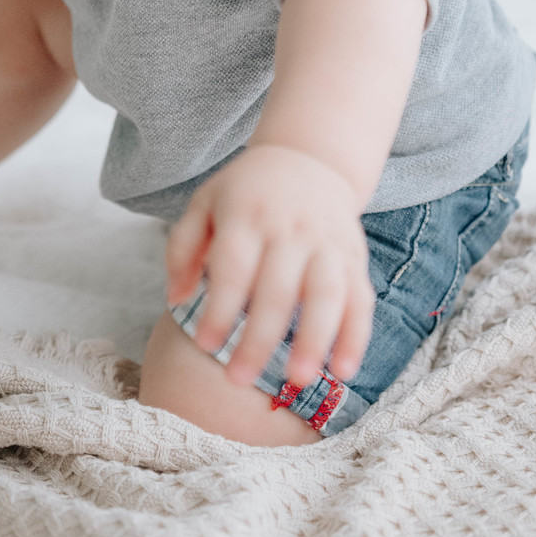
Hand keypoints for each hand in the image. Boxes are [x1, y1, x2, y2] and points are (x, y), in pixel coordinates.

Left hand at [165, 143, 374, 390]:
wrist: (308, 157)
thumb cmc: (245, 191)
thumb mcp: (204, 203)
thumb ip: (183, 248)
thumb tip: (175, 299)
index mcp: (247, 215)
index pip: (233, 267)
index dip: (218, 309)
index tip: (205, 345)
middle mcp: (290, 229)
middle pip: (277, 290)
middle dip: (259, 339)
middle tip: (239, 379)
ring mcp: (327, 243)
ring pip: (326, 295)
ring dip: (314, 340)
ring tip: (298, 379)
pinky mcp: (354, 256)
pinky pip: (360, 299)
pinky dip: (355, 336)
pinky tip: (343, 370)